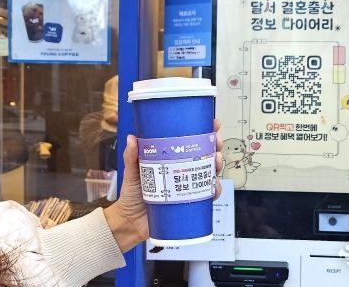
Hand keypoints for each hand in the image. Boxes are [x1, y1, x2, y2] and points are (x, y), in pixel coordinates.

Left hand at [104, 120, 223, 252]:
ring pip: (210, 173)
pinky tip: (214, 186)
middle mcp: (182, 171)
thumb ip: (131, 156)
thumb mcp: (132, 172)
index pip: (190, 142)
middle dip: (215, 146)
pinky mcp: (190, 202)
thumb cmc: (131, 195)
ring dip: (217, 165)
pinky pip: (207, 195)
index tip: (213, 124)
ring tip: (216, 161)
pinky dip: (215, 190)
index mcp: (171, 160)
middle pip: (205, 155)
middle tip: (217, 142)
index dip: (204, 133)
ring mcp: (187, 187)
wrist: (131, 222)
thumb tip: (132, 138)